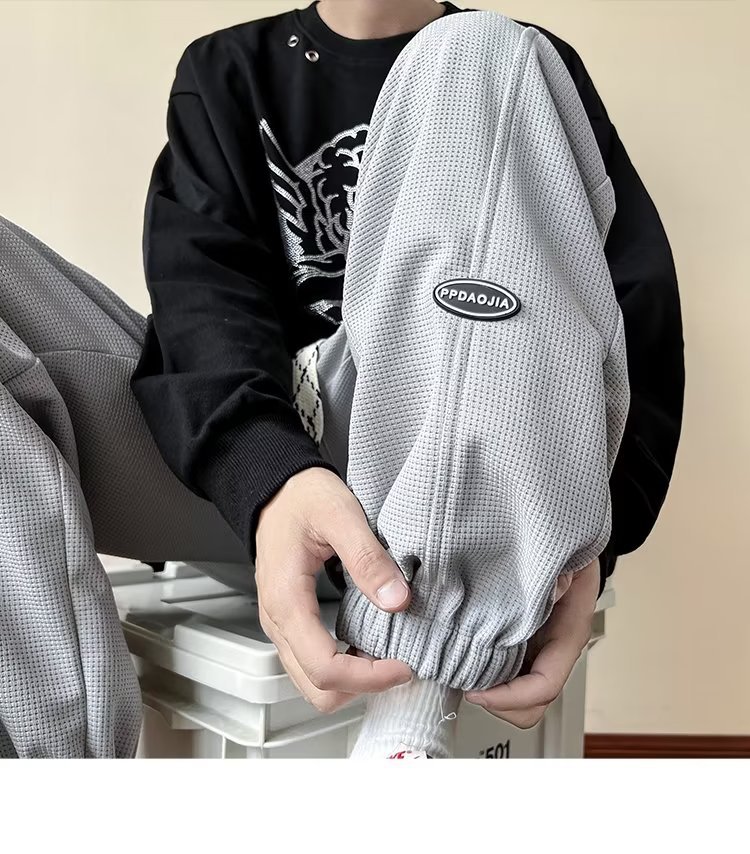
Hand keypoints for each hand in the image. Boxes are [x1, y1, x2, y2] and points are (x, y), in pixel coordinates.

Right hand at [255, 467, 412, 712]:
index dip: (368, 677)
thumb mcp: (340, 515)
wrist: (277, 488)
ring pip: (313, 683)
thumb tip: (397, 601)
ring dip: (352, 680)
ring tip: (387, 656)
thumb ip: (367, 558)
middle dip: (361, 686)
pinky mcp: (291, 622)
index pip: (324, 667)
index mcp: (287, 600)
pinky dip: (343, 667)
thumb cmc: (302, 497)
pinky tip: (368, 646)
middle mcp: (278, 621)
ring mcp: (282, 625)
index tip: (403, 665)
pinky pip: (313, 664)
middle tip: (399, 664)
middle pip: (316, 689)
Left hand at [464, 557, 599, 728]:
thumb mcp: (564, 559)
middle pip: (532, 704)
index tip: (476, 692)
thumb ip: (553, 578)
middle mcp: (554, 651)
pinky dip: (484, 674)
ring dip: (490, 692)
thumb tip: (539, 594)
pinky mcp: (521, 645)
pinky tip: (462, 654)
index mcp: (568, 635)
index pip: (545, 685)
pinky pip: (505, 673)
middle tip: (463, 684)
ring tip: (460, 671)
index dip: (510, 697)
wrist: (565, 544)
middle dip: (499, 703)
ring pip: (518, 696)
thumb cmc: (566, 552)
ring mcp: (538, 651)